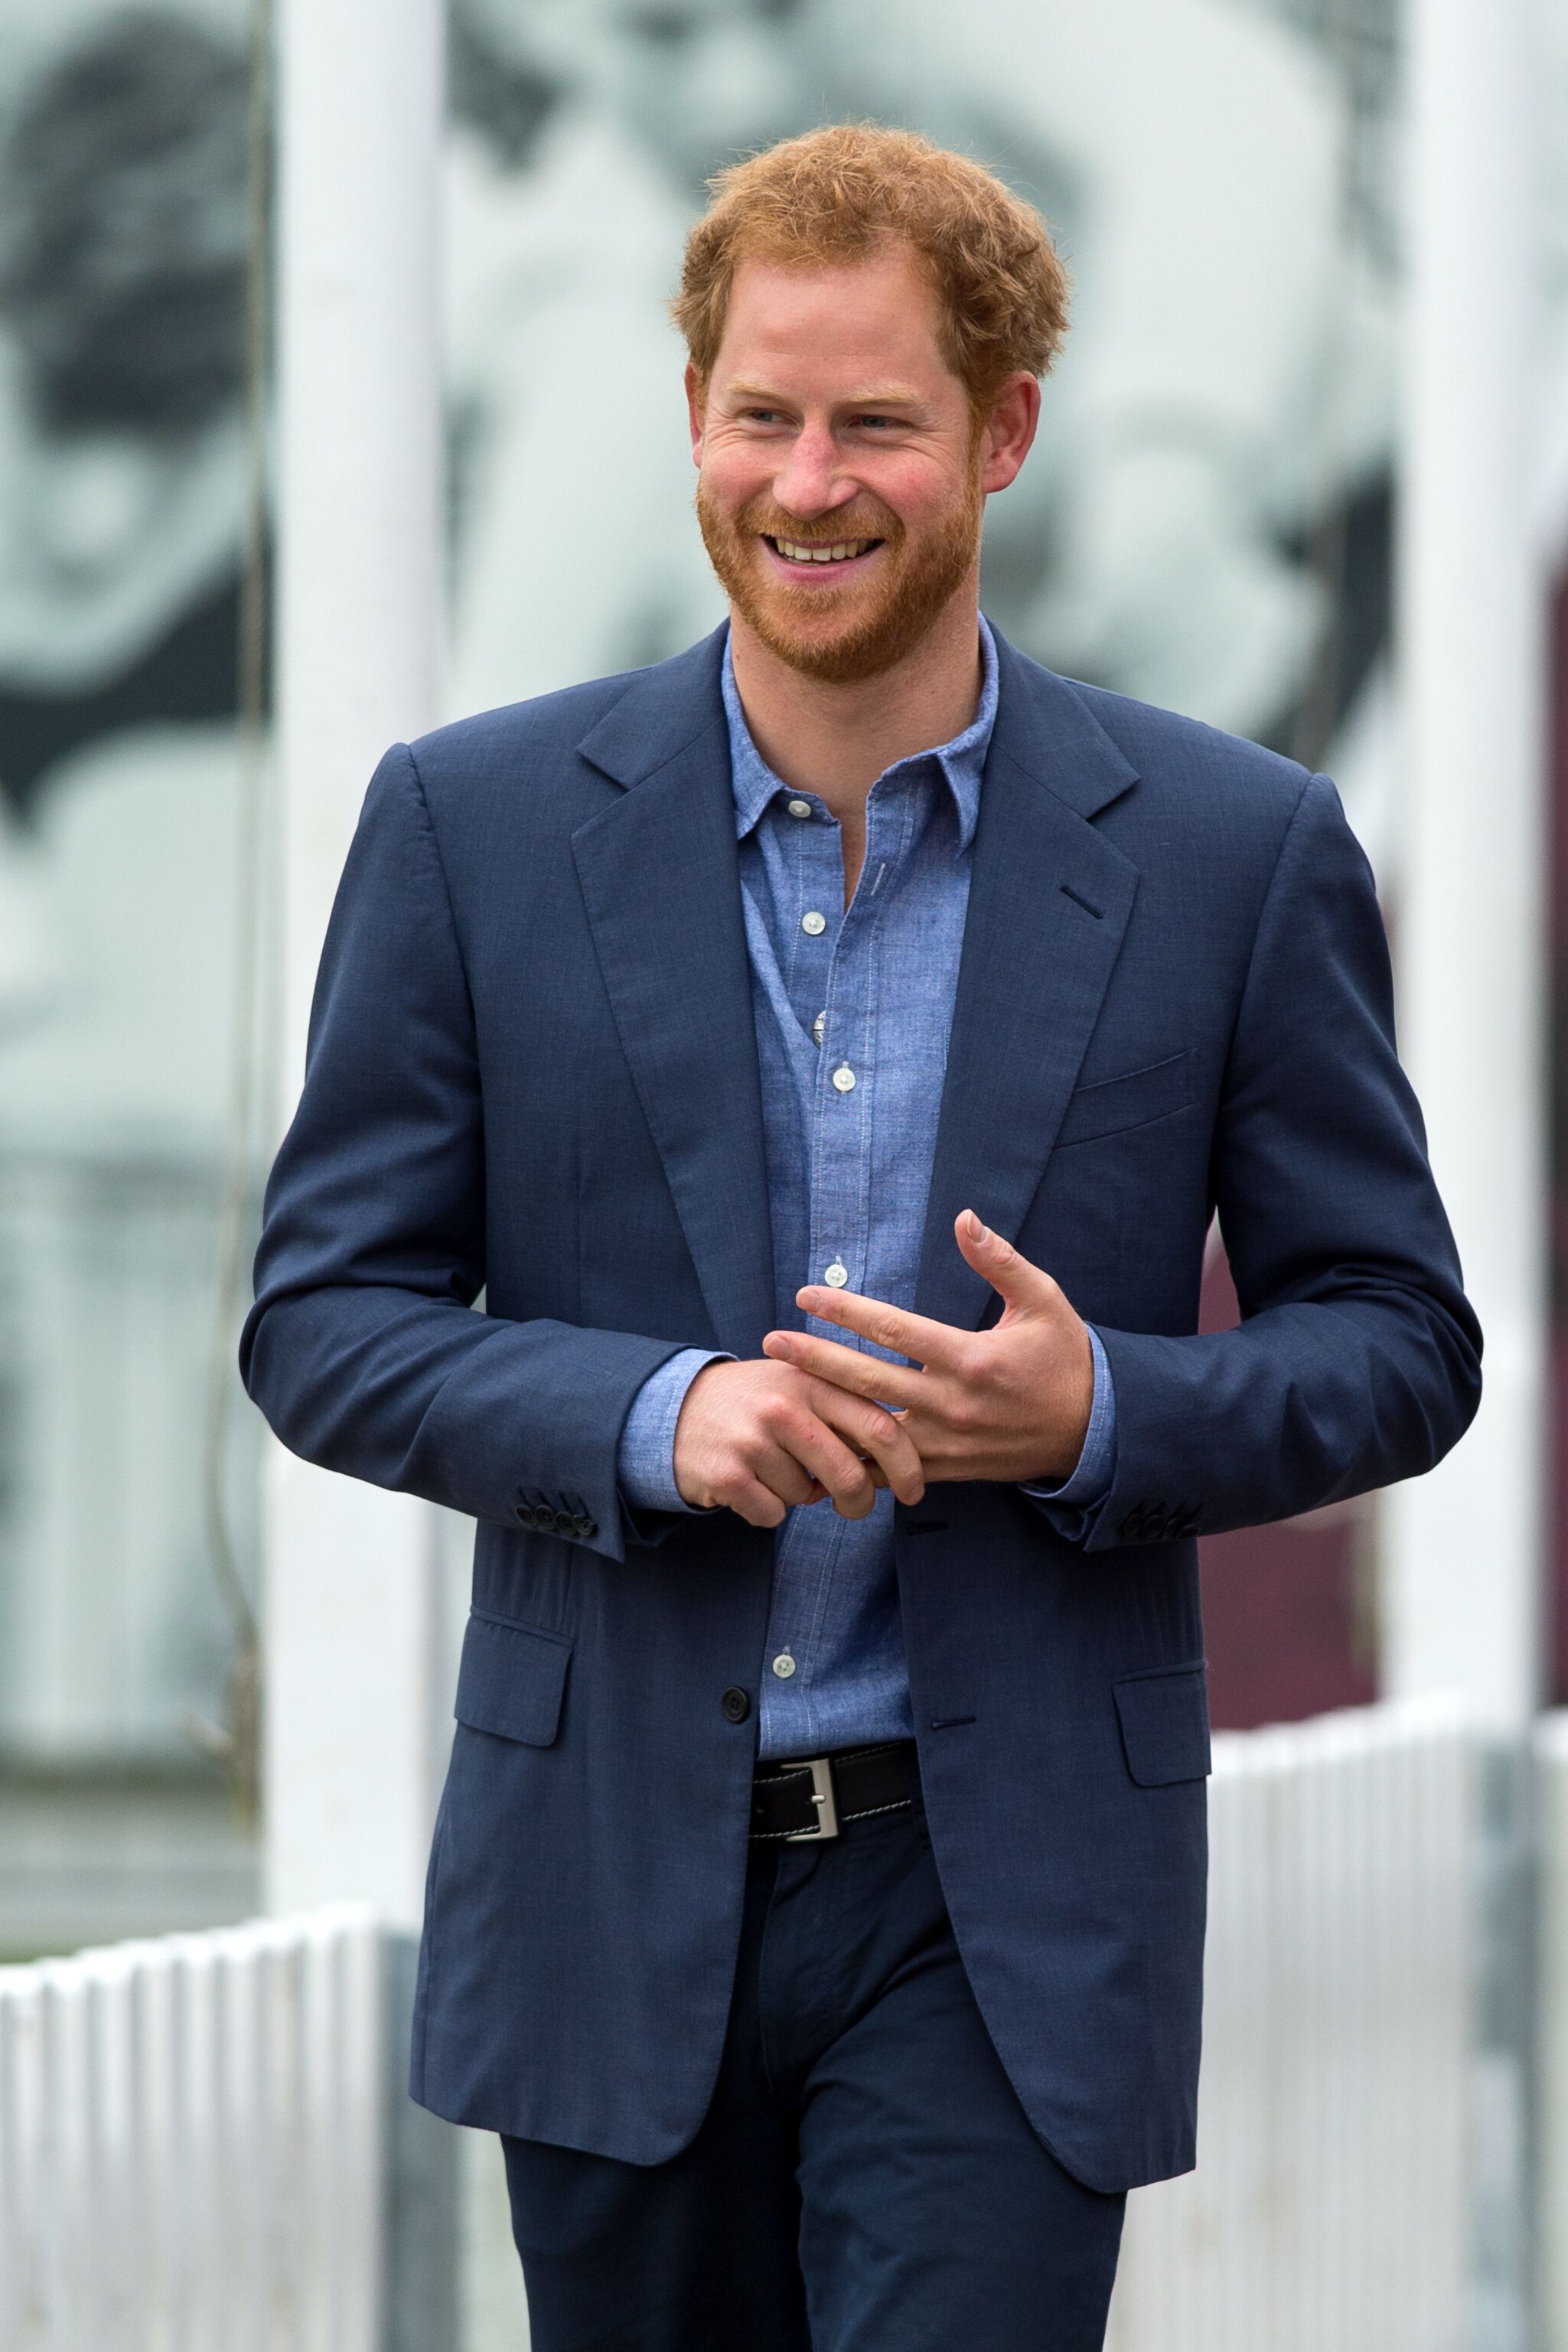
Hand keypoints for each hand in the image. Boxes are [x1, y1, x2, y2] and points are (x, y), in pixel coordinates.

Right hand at [672, 1356, 925, 1528]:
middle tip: (854, 1508)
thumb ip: (845, 1408)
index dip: (907, 1466)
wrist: (675, 1410)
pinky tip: (750, 1483)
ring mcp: (753, 1441)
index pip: (880, 1426)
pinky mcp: (727, 1475)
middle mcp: (784, 1407)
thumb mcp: (800, 1384)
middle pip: (850, 1474)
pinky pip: (773, 1515)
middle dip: (860, 1502)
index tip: (915, 1491)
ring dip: (800, 1497)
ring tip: (774, 1469)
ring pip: (808, 1498)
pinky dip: (767, 1510)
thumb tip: (901, 1457)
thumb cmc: (756, 1403)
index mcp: (813, 1380)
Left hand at [761, 1211, 1093, 1485]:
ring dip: (825, 1413)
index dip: (846, 1311)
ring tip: (780, 1396)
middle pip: (869, 1380)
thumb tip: (964, 1218)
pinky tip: (816, 1450)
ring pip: (873, 1431)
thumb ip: (999, 1260)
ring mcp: (948, 1442)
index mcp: (972, 1358)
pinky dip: (852, 1461)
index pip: (895, 1331)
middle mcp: (954, 1404)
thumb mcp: (1043, 1300)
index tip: (807, 1295)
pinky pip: (890, 1469)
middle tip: (771, 1344)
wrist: (1096, 1431)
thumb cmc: (1065, 1357)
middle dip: (815, 1360)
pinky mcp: (948, 1469)